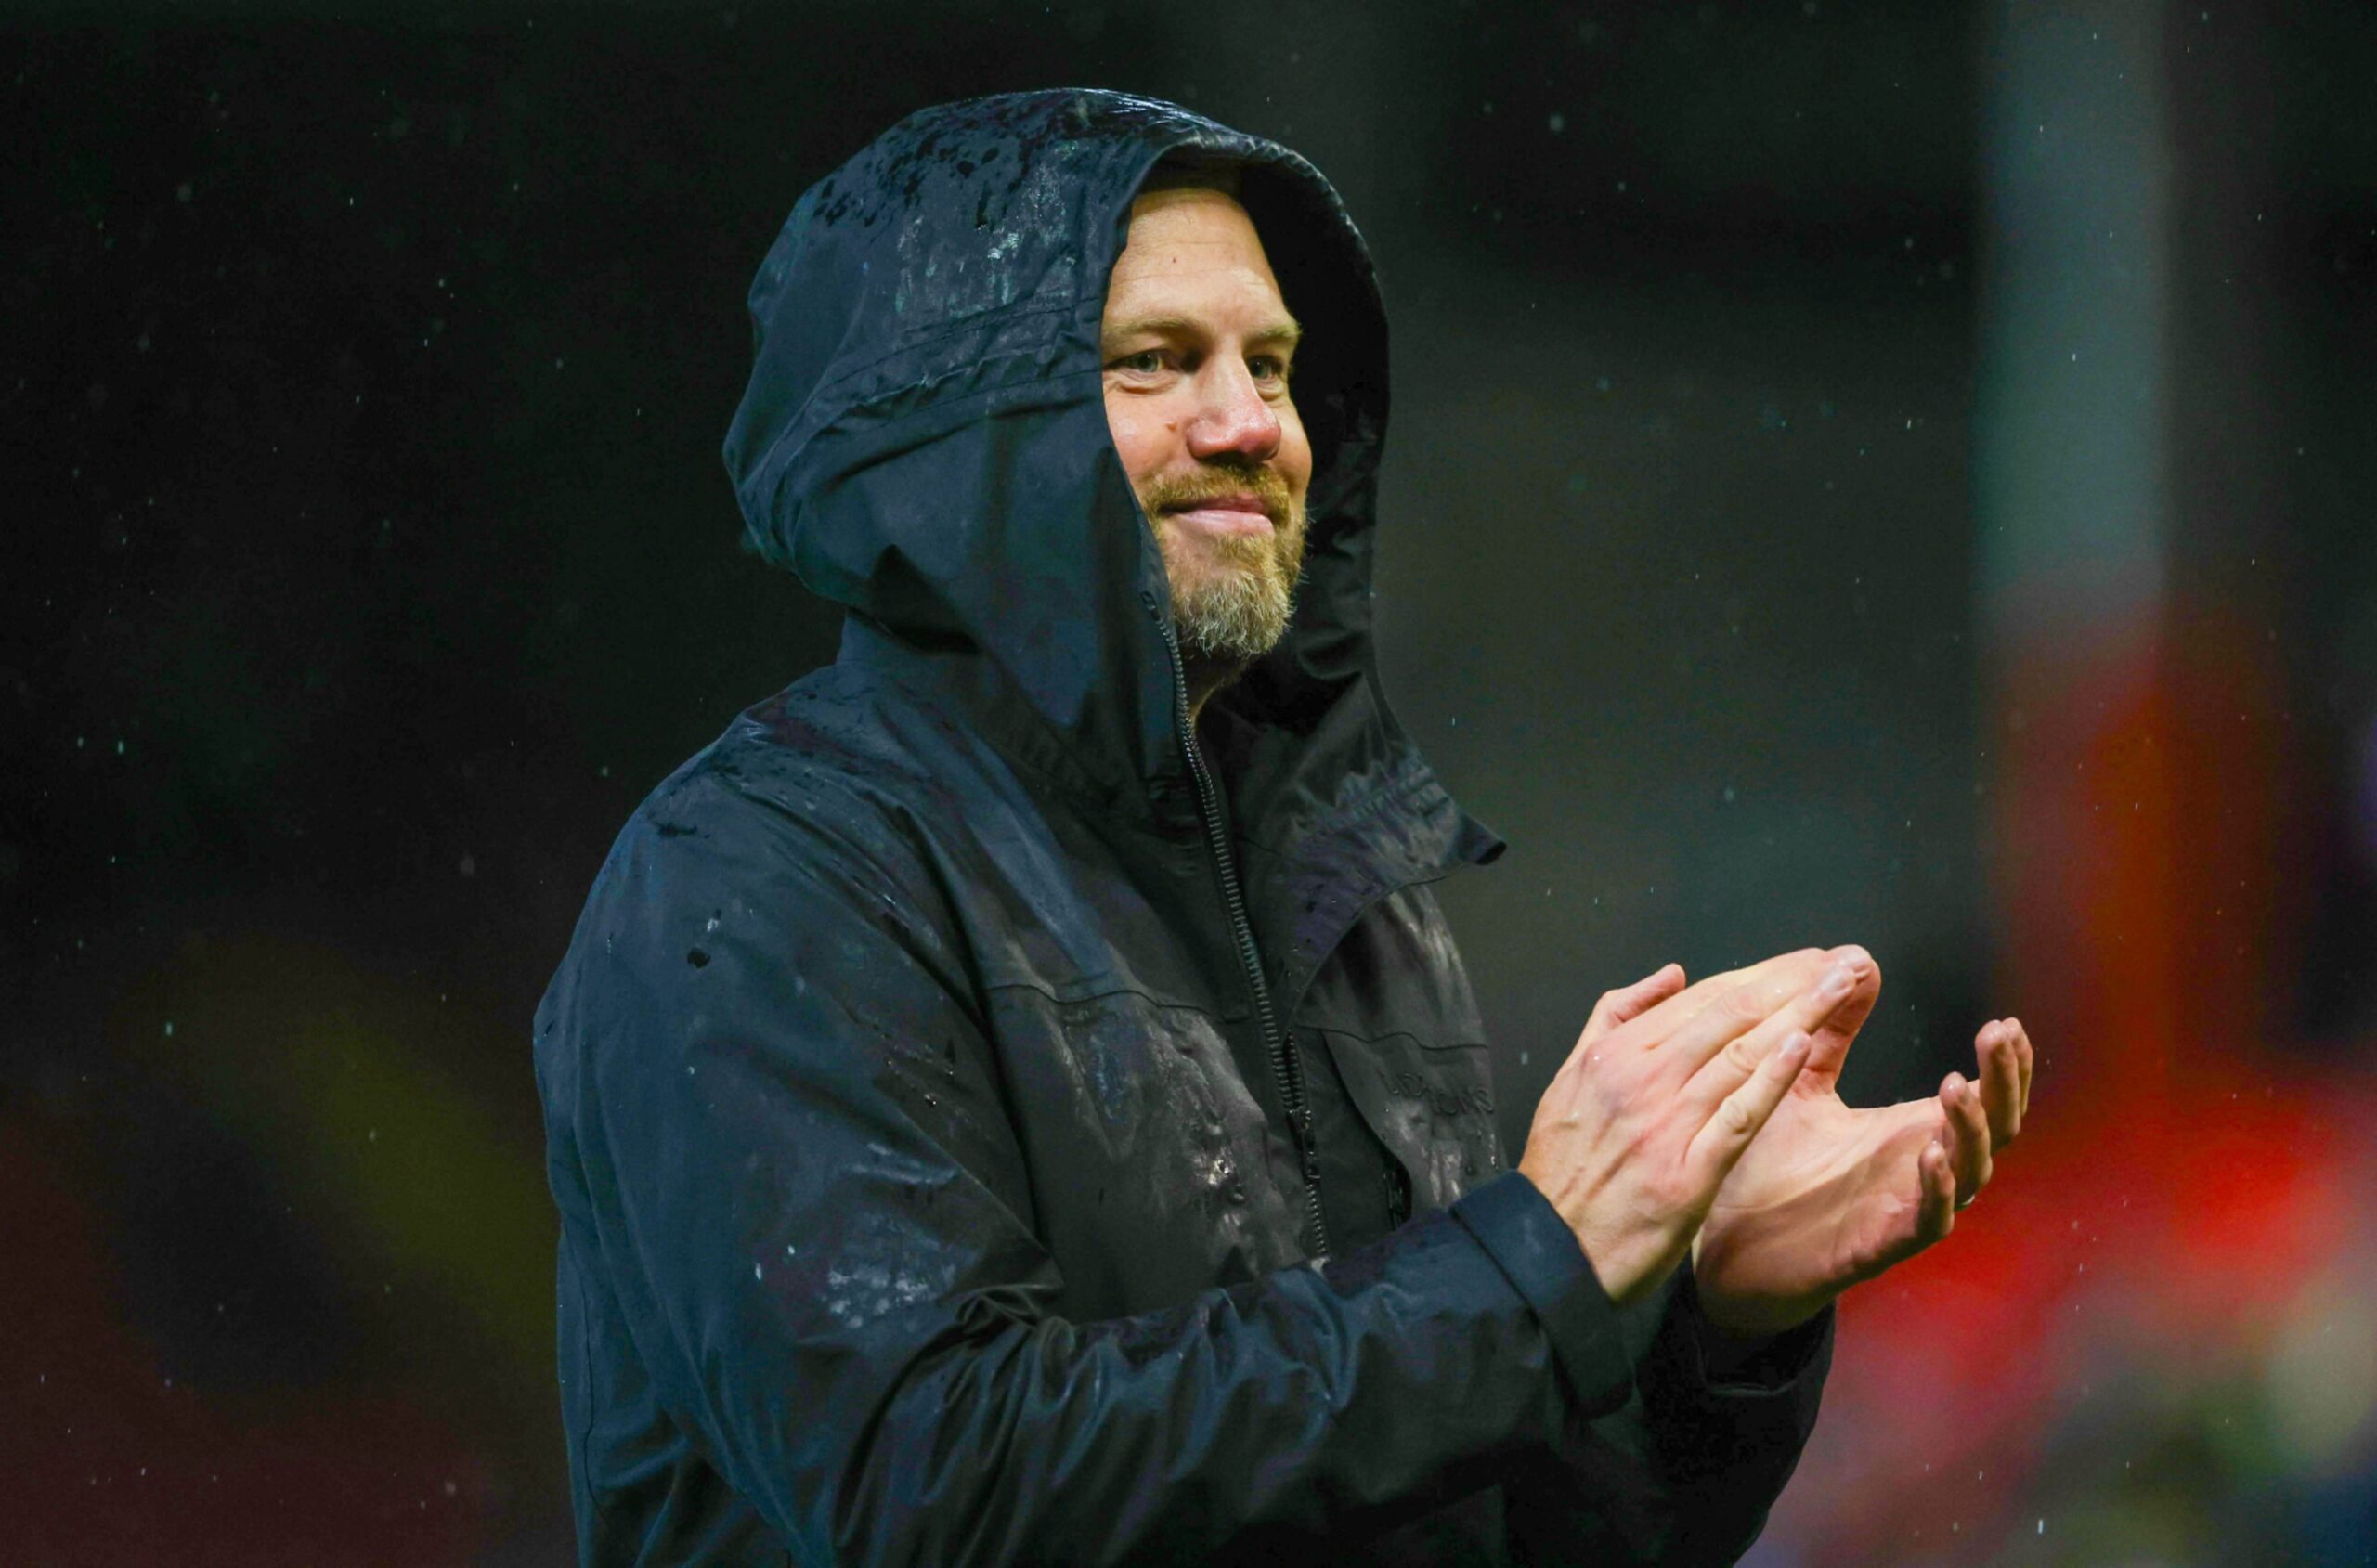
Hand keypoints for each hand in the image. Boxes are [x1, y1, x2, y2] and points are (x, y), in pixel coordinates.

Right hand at [1517, 948, 1867, 1306]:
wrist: (1547, 1249)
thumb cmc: (1562, 1168)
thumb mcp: (1569, 1076)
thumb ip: (1616, 1017)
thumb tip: (1671, 974)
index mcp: (1615, 1054)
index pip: (1701, 999)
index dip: (1760, 974)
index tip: (1804, 960)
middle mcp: (1640, 1080)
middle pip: (1728, 1016)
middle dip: (1790, 982)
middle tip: (1842, 960)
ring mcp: (1665, 1125)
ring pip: (1739, 1054)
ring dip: (1798, 1014)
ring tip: (1841, 984)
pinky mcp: (1686, 1175)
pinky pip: (1736, 1117)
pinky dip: (1769, 1079)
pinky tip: (1803, 1047)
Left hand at [1691, 952, 2034, 1336]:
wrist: (1729, 1241)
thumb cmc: (1772, 1162)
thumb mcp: (1800, 1080)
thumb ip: (1830, 1028)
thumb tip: (1859, 961)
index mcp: (1910, 1129)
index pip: (1983, 1095)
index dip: (2003, 1064)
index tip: (2005, 1024)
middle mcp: (1921, 1167)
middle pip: (1995, 1127)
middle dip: (2003, 1082)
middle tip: (1998, 1036)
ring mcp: (1906, 1207)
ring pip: (1970, 1172)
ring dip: (1969, 1128)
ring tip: (1955, 1083)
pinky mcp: (1880, 1244)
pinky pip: (1927, 1220)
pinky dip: (1937, 1189)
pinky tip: (1931, 1155)